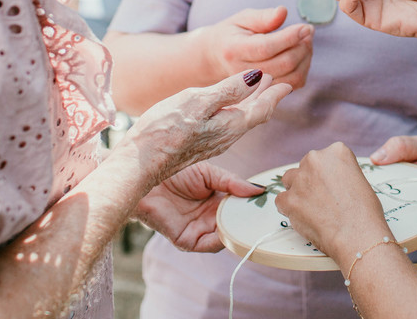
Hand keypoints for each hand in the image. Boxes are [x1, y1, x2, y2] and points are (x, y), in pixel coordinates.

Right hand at [120, 69, 290, 181]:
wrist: (138, 162)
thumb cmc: (165, 130)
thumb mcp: (198, 102)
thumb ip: (228, 91)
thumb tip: (257, 77)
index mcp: (230, 126)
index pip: (261, 109)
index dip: (275, 94)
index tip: (288, 82)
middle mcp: (225, 138)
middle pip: (254, 115)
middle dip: (267, 97)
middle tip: (277, 80)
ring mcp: (211, 143)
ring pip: (241, 121)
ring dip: (252, 102)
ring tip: (257, 87)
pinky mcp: (198, 145)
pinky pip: (228, 125)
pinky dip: (236, 110)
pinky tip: (229, 107)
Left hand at [134, 162, 262, 251]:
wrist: (146, 177)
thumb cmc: (175, 171)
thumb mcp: (210, 174)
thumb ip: (233, 184)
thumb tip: (259, 190)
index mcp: (216, 200)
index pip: (240, 209)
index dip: (253, 207)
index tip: (269, 203)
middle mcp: (208, 218)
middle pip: (235, 225)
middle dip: (248, 222)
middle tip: (264, 216)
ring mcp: (198, 230)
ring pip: (225, 237)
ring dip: (237, 231)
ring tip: (248, 221)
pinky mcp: (186, 240)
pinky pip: (209, 245)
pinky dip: (221, 239)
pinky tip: (229, 228)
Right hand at [201, 7, 313, 89]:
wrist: (217, 59)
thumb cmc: (232, 34)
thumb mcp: (242, 19)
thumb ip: (263, 17)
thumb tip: (283, 12)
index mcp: (234, 50)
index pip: (266, 47)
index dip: (290, 37)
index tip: (305, 26)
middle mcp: (244, 73)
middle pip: (283, 64)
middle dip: (302, 46)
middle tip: (308, 30)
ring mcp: (256, 87)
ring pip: (292, 77)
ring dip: (306, 58)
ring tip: (305, 40)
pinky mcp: (268, 92)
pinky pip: (294, 84)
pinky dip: (303, 68)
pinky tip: (301, 54)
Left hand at [275, 143, 390, 265]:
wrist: (357, 235)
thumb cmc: (364, 213)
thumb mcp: (358, 179)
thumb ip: (339, 173)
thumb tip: (328, 181)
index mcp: (336, 151)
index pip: (323, 158)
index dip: (326, 175)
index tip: (331, 187)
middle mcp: (316, 159)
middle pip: (305, 167)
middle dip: (310, 181)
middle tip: (322, 200)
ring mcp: (300, 178)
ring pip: (289, 180)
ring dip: (297, 192)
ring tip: (312, 209)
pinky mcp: (289, 199)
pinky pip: (281, 200)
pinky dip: (289, 209)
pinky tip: (304, 217)